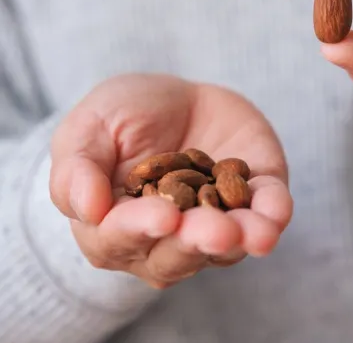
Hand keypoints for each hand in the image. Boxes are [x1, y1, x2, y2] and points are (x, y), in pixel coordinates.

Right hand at [49, 74, 292, 287]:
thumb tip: (86, 209)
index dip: (139, 229)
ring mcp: (211, 225)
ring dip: (241, 240)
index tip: (162, 216)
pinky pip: (264, 217)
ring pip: (224, 249)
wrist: (175, 97)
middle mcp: (163, 241)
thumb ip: (76, 167)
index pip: (119, 239)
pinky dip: (271, 217)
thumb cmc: (119, 116)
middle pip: (175, 256)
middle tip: (215, 231)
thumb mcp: (88, 127)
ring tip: (253, 233)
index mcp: (112, 228)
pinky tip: (276, 214)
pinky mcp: (252, 201)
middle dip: (196, 243)